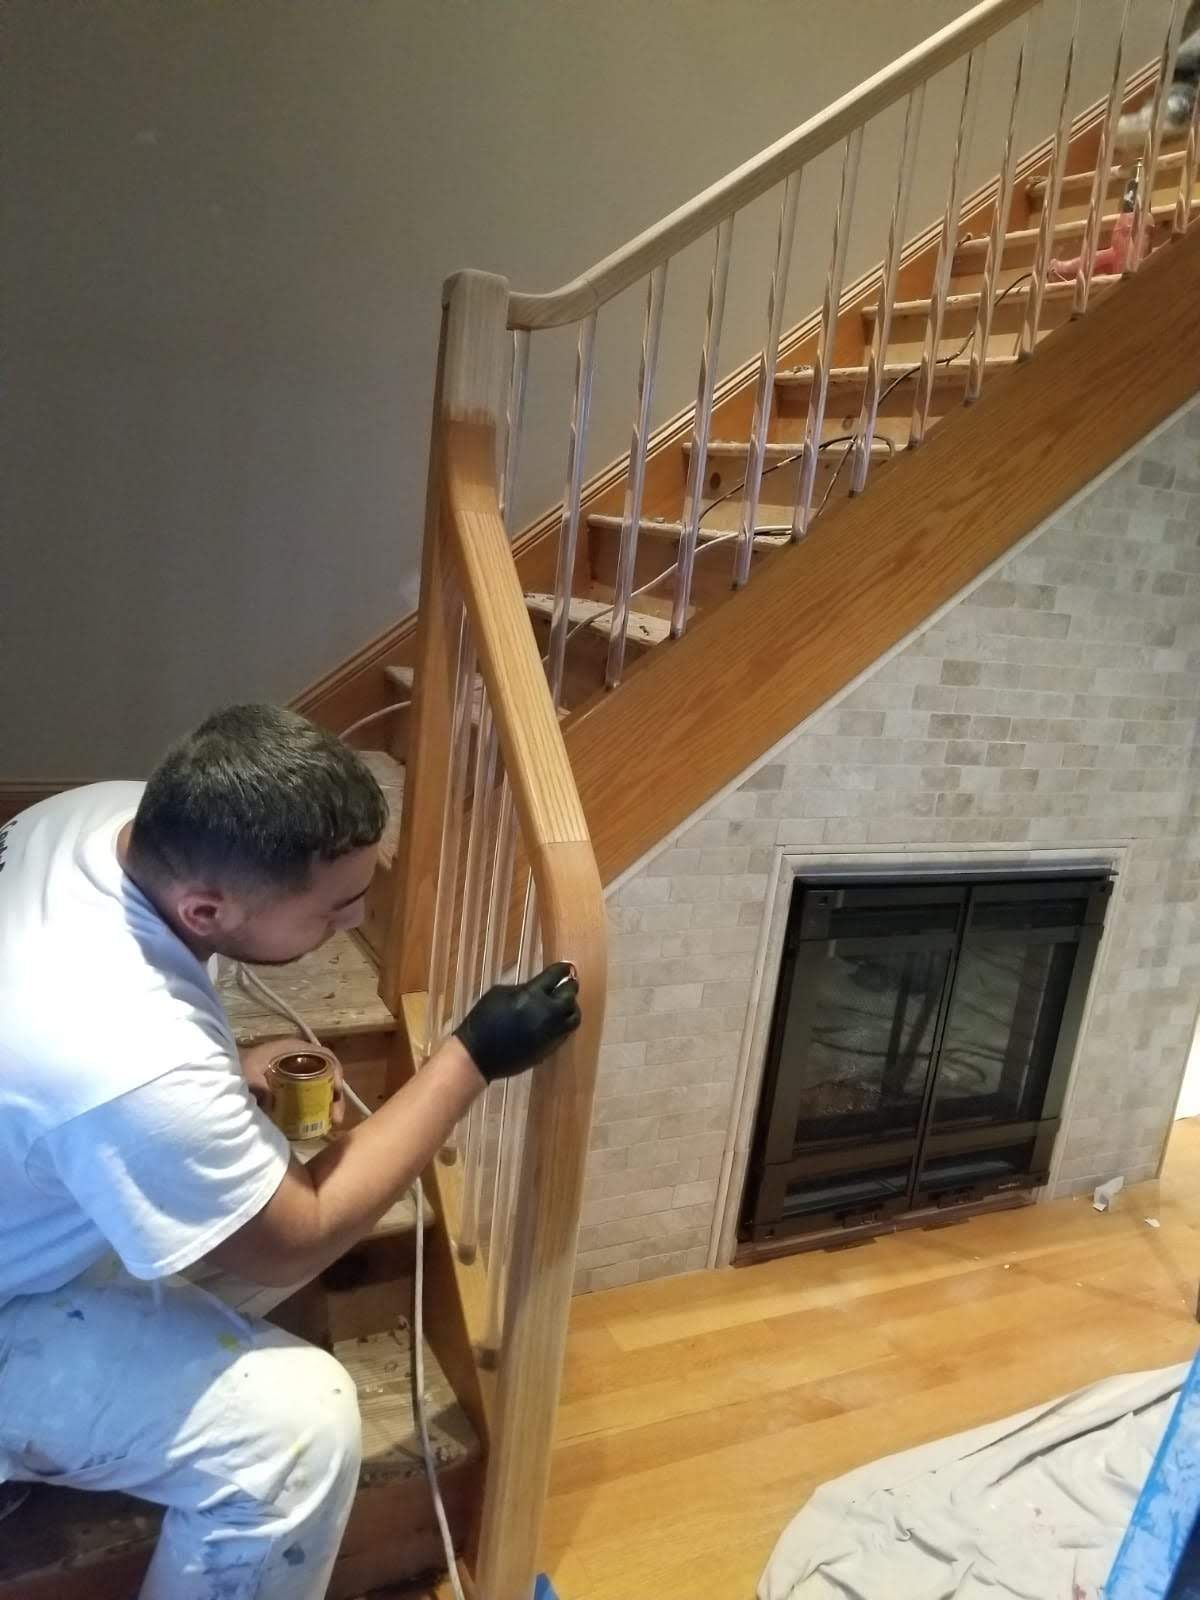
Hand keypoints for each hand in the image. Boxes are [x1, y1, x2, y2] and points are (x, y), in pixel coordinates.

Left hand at [238, 1036, 345, 1130]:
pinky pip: (311, 1094)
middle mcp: (301, 1059)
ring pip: (323, 1086)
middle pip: (329, 1074)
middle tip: (336, 1118)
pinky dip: (318, 1106)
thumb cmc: (241, 1065)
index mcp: (295, 1049)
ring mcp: (298, 1072)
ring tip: (330, 1124)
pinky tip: (316, 1122)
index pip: (325, 1056)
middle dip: (335, 1096)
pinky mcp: (292, 1086)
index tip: (336, 1093)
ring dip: (329, 1103)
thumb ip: (257, 1085)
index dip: (336, 1072)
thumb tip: (272, 1102)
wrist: (227, 1069)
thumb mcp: (248, 1072)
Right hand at [454, 963, 581, 1083]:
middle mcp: (548, 1012)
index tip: (566, 967)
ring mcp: (552, 1032)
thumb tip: (536, 988)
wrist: (479, 1055)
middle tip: (567, 983)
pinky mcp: (551, 1047)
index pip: (555, 976)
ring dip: (571, 1007)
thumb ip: (522, 988)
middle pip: (570, 994)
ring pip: (574, 1016)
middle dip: (569, 986)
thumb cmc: (483, 1020)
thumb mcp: (499, 993)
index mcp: (532, 994)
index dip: (563, 969)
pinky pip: (566, 1031)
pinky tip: (556, 1020)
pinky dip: (565, 1023)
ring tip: (564, 1004)